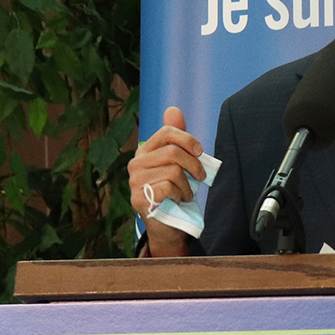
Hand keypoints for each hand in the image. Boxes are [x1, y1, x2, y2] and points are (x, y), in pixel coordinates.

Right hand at [128, 107, 205, 255]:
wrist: (168, 225)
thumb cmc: (175, 191)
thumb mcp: (179, 163)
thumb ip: (177, 138)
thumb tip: (173, 109)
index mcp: (145, 151)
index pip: (166, 133)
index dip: (187, 139)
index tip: (200, 151)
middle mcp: (135, 164)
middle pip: (173, 152)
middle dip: (193, 165)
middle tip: (200, 177)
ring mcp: (134, 182)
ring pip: (173, 171)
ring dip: (187, 185)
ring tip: (185, 193)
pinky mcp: (138, 198)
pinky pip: (168, 187)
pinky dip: (179, 194)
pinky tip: (177, 200)